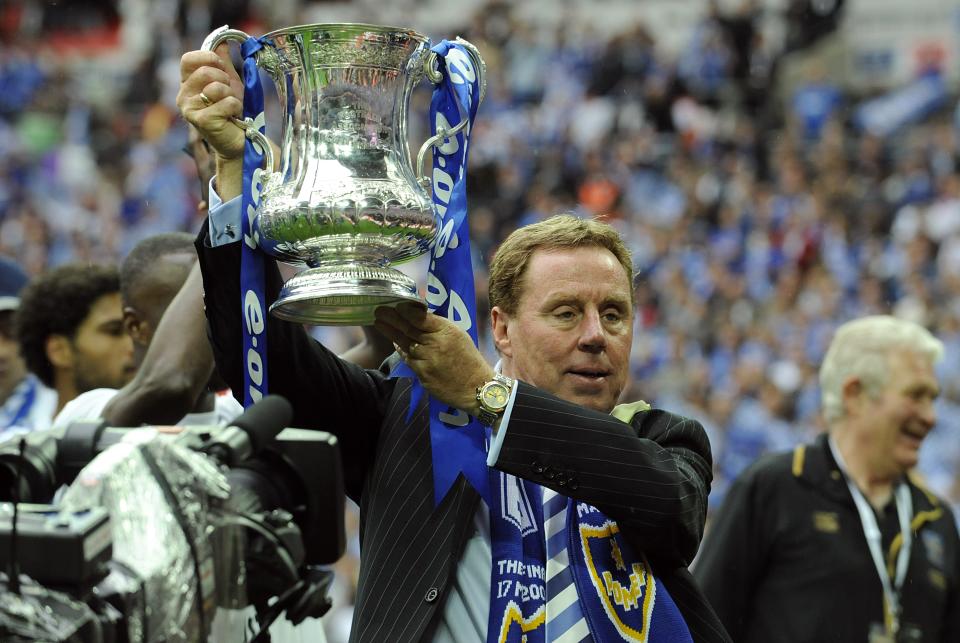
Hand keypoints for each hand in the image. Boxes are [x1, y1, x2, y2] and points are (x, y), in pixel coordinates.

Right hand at [177, 45, 244, 162]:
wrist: (240, 139)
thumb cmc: (232, 111)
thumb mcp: (229, 82)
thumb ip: (223, 62)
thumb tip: (222, 40)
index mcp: (187, 83)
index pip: (188, 59)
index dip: (208, 58)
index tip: (222, 67)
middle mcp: (183, 96)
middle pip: (205, 72)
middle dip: (225, 80)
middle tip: (229, 94)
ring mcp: (190, 109)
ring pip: (216, 88)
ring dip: (231, 96)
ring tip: (230, 107)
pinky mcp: (201, 121)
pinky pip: (226, 103)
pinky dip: (236, 108)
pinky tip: (232, 117)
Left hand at [374, 303, 493, 415]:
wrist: (476, 387)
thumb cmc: (468, 358)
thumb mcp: (458, 335)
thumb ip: (438, 325)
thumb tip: (418, 312)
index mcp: (447, 331)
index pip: (421, 317)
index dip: (405, 310)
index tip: (395, 304)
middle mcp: (436, 344)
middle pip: (408, 329)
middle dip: (391, 319)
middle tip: (378, 311)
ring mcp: (428, 361)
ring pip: (405, 344)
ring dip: (391, 333)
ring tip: (380, 324)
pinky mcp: (423, 375)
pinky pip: (408, 359)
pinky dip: (401, 350)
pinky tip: (396, 344)